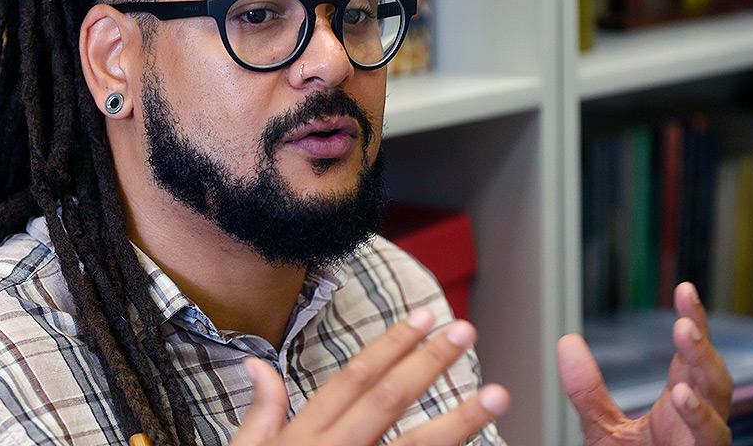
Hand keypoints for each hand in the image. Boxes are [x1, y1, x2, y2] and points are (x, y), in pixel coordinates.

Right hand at [230, 308, 509, 445]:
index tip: (423, 318)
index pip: (355, 378)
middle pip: (389, 400)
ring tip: (496, 394)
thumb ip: (261, 411)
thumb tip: (256, 364)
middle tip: (464, 332)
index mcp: (306, 436)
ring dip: (459, 420)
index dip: (391, 345)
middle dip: (429, 363)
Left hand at [557, 282, 732, 444]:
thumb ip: (586, 390)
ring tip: (686, 340)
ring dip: (703, 373)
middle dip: (701, 344)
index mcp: (679, 405)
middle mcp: (697, 422)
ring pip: (718, 406)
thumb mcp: (603, 428)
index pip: (690, 357)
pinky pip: (709, 442)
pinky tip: (683, 396)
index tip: (685, 288)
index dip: (692, 322)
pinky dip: (699, 419)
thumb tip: (566, 341)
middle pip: (711, 375)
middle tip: (684, 316)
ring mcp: (703, 444)